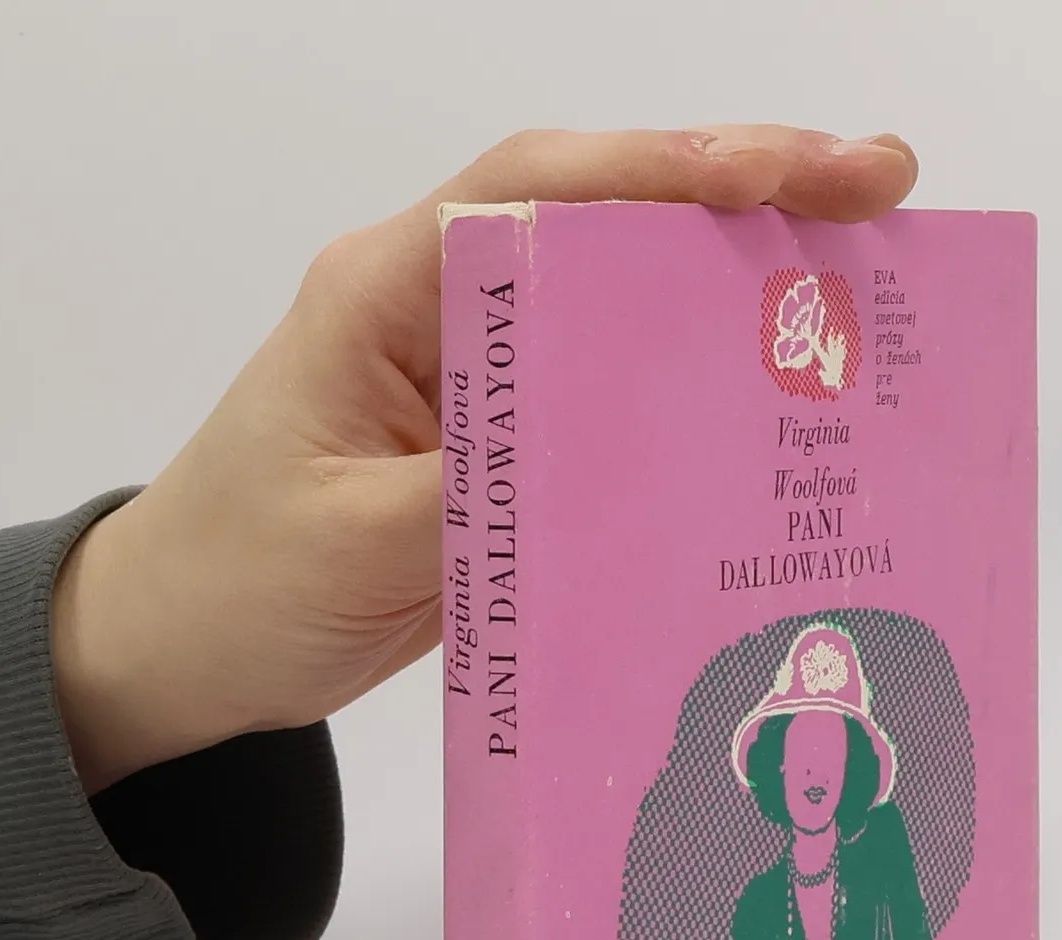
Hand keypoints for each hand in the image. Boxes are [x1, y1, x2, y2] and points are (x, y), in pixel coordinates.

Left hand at [50, 125, 918, 792]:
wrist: (181, 646)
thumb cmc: (237, 581)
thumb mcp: (353, 543)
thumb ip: (477, 492)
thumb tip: (614, 456)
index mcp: (386, 293)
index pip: (539, 193)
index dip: (666, 171)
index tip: (785, 176)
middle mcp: (442, 307)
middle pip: (605, 216)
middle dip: (744, 194)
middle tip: (880, 196)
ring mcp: (479, 371)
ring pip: (623, 297)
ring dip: (738, 281)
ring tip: (867, 281)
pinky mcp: (505, 443)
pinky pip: (615, 394)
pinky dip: (698, 384)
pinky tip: (778, 403)